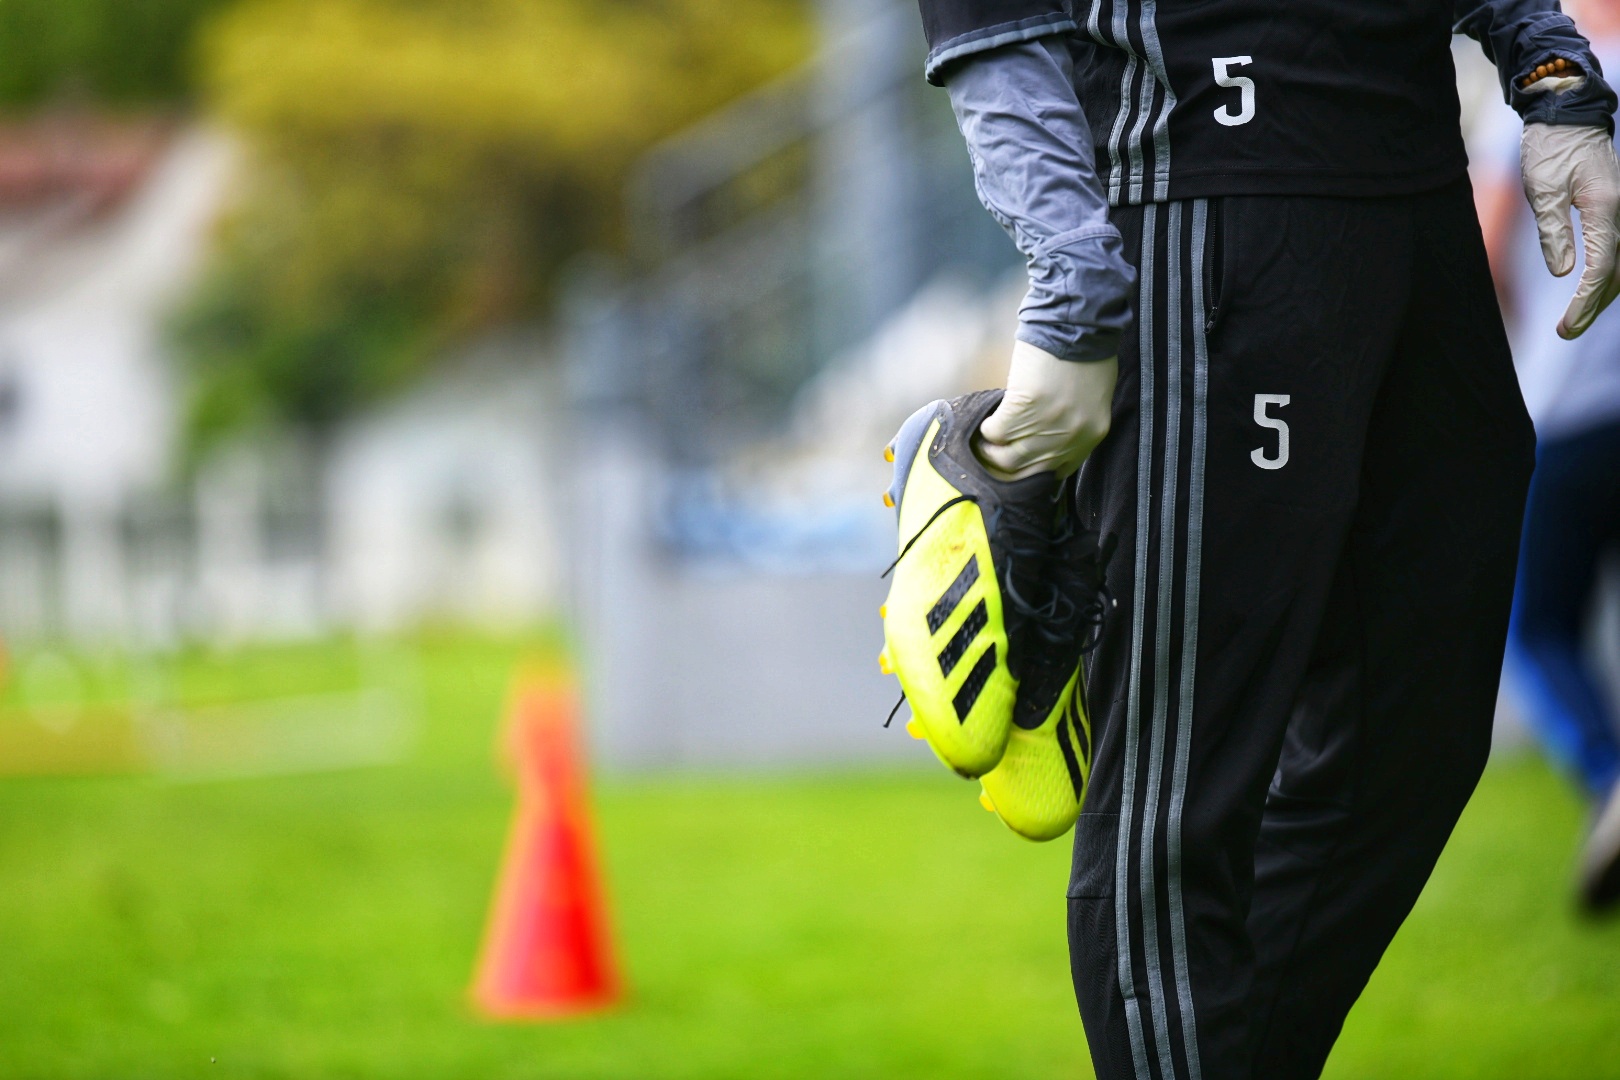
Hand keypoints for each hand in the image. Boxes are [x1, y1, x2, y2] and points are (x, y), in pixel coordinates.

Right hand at [975, 340, 1116, 479]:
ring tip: (986, 440)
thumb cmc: (1087, 354)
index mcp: (1091, 436)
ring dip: (991, 451)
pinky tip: (989, 418)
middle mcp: (1070, 438)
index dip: (1031, 470)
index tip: (1017, 462)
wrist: (1078, 325)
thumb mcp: (1093, 399)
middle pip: (1027, 472)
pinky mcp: (1024, 408)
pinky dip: (988, 427)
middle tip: (993, 455)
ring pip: (1006, 458)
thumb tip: (1047, 438)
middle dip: (1005, 467)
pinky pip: (995, 432)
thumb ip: (1074, 424)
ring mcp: (1046, 425)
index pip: (1056, 473)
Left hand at [1521, 122, 1619, 338]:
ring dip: (1601, 295)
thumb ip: (1554, 231)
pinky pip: (1618, 251)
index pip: (1601, 268)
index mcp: (1607, 208)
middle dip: (1592, 306)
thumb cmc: (1551, 149)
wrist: (1569, 116)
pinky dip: (1607, 275)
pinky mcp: (1616, 210)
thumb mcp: (1542, 190)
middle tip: (1566, 333)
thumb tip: (1563, 273)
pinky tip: (1591, 293)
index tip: (1565, 325)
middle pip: (1616, 273)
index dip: (1584, 301)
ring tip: (1575, 321)